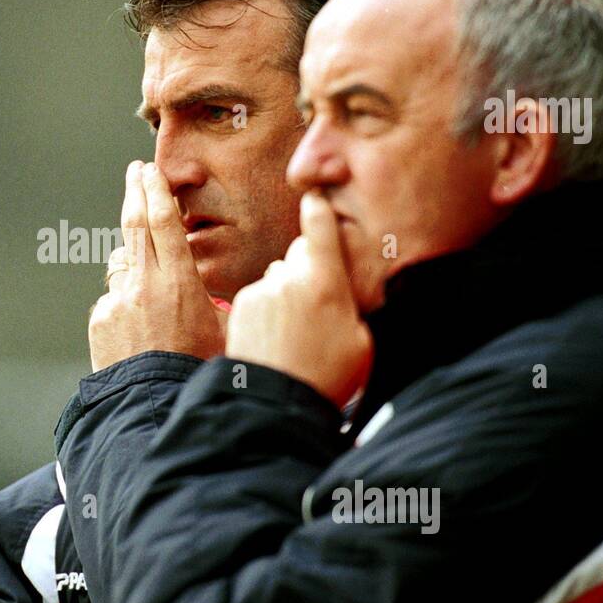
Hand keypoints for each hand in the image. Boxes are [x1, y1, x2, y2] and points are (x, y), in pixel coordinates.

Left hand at [88, 161, 227, 370]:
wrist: (155, 403)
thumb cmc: (199, 370)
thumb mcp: (225, 330)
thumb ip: (218, 300)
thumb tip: (229, 286)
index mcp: (180, 282)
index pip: (164, 223)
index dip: (156, 191)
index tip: (150, 171)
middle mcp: (146, 284)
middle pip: (136, 225)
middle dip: (135, 192)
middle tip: (135, 172)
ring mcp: (119, 300)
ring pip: (122, 263)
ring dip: (132, 262)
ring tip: (148, 281)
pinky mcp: (101, 319)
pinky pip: (113, 299)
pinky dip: (124, 302)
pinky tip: (138, 326)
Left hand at [225, 191, 372, 407]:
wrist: (276, 403)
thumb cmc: (327, 377)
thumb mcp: (360, 343)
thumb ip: (352, 308)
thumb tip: (346, 294)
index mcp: (326, 282)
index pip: (320, 229)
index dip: (318, 210)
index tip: (315, 199)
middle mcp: (291, 278)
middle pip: (298, 255)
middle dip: (306, 267)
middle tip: (314, 303)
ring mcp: (262, 290)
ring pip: (276, 277)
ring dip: (284, 292)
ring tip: (292, 332)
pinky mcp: (241, 305)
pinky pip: (257, 295)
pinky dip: (264, 309)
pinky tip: (272, 337)